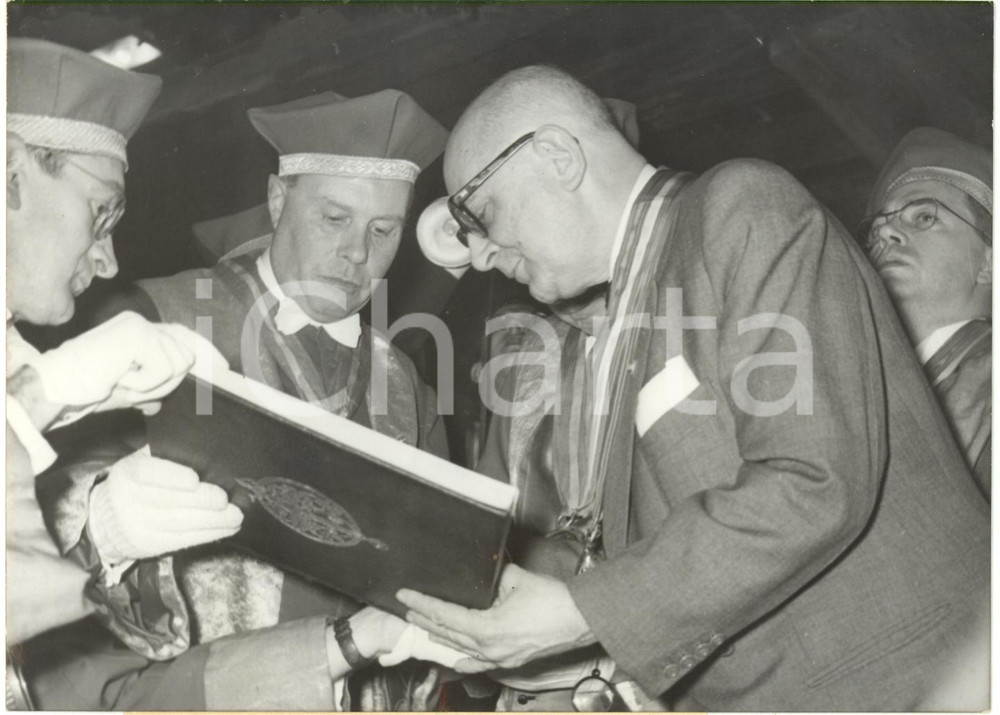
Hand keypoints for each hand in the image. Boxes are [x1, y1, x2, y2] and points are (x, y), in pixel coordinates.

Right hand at [28, 311, 226, 417]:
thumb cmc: (88, 389)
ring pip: (178, 363)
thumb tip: (157, 404)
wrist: (61, 388)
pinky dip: (144, 382)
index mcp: (140, 333)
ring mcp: (140, 326)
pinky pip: (163, 368)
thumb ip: (146, 391)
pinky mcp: (138, 335)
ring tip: (123, 381)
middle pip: (186, 352)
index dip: (206, 351)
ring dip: (153, 383)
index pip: (183, 336)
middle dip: (169, 379)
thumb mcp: (126, 391)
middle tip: (133, 386)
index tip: (224, 366)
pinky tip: (120, 377)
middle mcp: (142, 324)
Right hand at [88, 451, 242, 563]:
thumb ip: (172, 455)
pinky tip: (228, 528)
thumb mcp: (146, 460)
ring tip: (236, 517)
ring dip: (212, 522)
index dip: (172, 476)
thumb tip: (212, 453)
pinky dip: (208, 534)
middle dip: (200, 501)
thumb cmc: (142, 480)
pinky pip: (182, 541)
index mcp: (129, 471)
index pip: (147, 472)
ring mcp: (138, 525)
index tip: (195, 479)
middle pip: (167, 501)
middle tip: (225, 500)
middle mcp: (129, 499)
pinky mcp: (150, 545)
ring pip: (178, 524)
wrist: (110, 517)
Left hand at [396, 564, 595, 672]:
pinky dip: (463, 658)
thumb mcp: (516, 579)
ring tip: (423, 627)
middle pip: (446, 634)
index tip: (405, 596)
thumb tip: (482, 573)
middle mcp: (489, 648)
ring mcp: (499, 658)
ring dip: (439, 637)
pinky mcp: (510, 661)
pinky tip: (454, 657)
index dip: (422, 604)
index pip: (444, 615)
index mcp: (487, 628)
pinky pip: (479, 663)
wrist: (580, 619)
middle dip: (424, 620)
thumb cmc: (552, 599)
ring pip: (460, 649)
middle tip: (407, 609)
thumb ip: (492, 577)